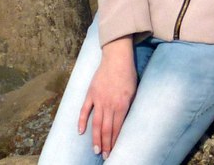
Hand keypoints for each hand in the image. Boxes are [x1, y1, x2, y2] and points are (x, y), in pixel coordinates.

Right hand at [77, 37, 136, 157]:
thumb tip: (123, 121)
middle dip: (105, 144)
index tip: (113, 151)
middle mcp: (109, 104)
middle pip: (106, 129)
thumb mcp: (133, 92)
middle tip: (104, 156)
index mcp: (121, 105)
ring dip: (95, 138)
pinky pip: (84, 110)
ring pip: (96, 123)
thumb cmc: (128, 74)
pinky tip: (81, 132)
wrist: (116, 58)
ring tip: (96, 149)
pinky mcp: (91, 94)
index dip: (114, 141)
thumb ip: (127, 106)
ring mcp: (98, 99)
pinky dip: (82, 121)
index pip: (117, 128)